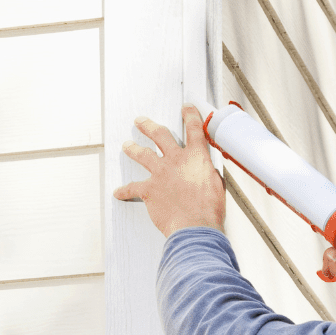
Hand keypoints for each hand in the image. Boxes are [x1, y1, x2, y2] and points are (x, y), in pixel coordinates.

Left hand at [116, 106, 225, 236]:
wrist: (195, 226)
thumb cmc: (208, 210)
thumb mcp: (217, 185)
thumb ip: (207, 173)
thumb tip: (205, 172)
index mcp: (196, 157)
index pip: (194, 129)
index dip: (190, 115)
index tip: (186, 108)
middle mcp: (176, 160)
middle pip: (159, 135)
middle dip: (148, 126)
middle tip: (140, 121)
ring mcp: (160, 173)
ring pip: (142, 154)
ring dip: (132, 148)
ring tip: (126, 145)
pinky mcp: (148, 189)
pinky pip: (132, 188)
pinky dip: (124, 191)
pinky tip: (118, 192)